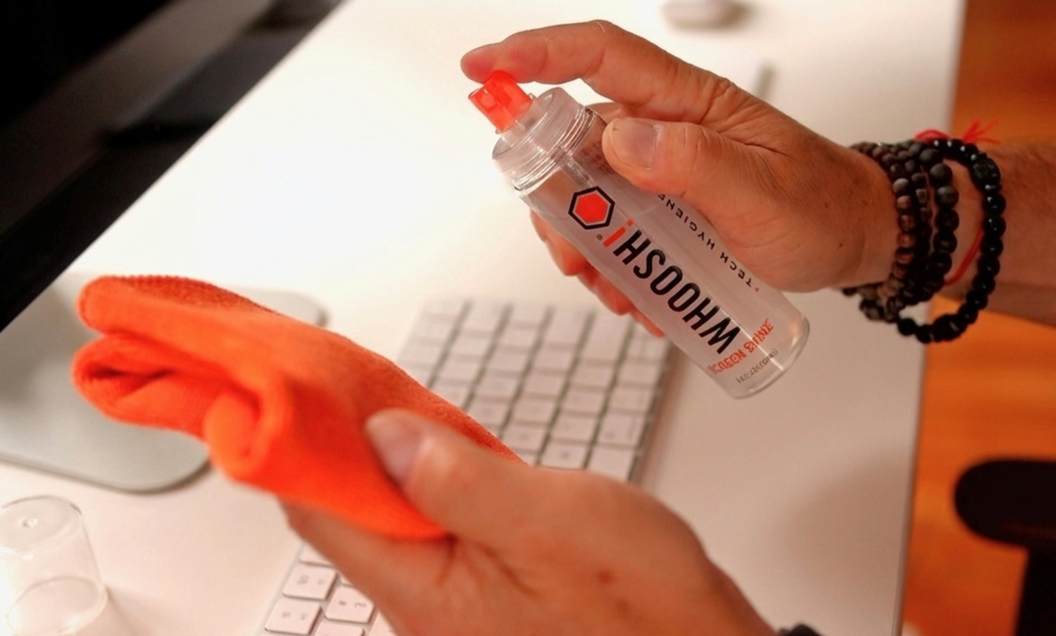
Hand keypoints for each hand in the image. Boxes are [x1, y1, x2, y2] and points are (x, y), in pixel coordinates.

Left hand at [285, 409, 777, 635]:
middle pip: (349, 515)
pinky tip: (452, 457)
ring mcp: (451, 605)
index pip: (321, 512)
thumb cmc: (643, 605)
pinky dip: (430, 484)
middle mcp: (424, 608)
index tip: (303, 387)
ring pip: (392, 519)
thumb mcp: (553, 520)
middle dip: (350, 444)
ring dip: (394, 461)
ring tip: (408, 409)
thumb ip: (458, 477)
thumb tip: (381, 433)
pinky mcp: (481, 593)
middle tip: (364, 382)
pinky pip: (432, 531)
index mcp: (426, 592)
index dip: (303, 443)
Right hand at [461, 21, 897, 316]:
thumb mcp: (764, 193)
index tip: (482, 68)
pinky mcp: (663, 209)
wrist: (852, 238)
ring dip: (585, 246)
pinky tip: (639, 295)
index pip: (601, 57)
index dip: (536, 54)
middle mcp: (664, 128)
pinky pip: (613, 230)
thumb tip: (619, 140)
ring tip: (618, 289)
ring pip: (585, 195)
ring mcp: (660, 170)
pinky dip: (612, 267)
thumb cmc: (821, 205)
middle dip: (556, 199)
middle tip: (574, 254)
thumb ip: (695, 164)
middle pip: (573, 142)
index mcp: (687, 102)